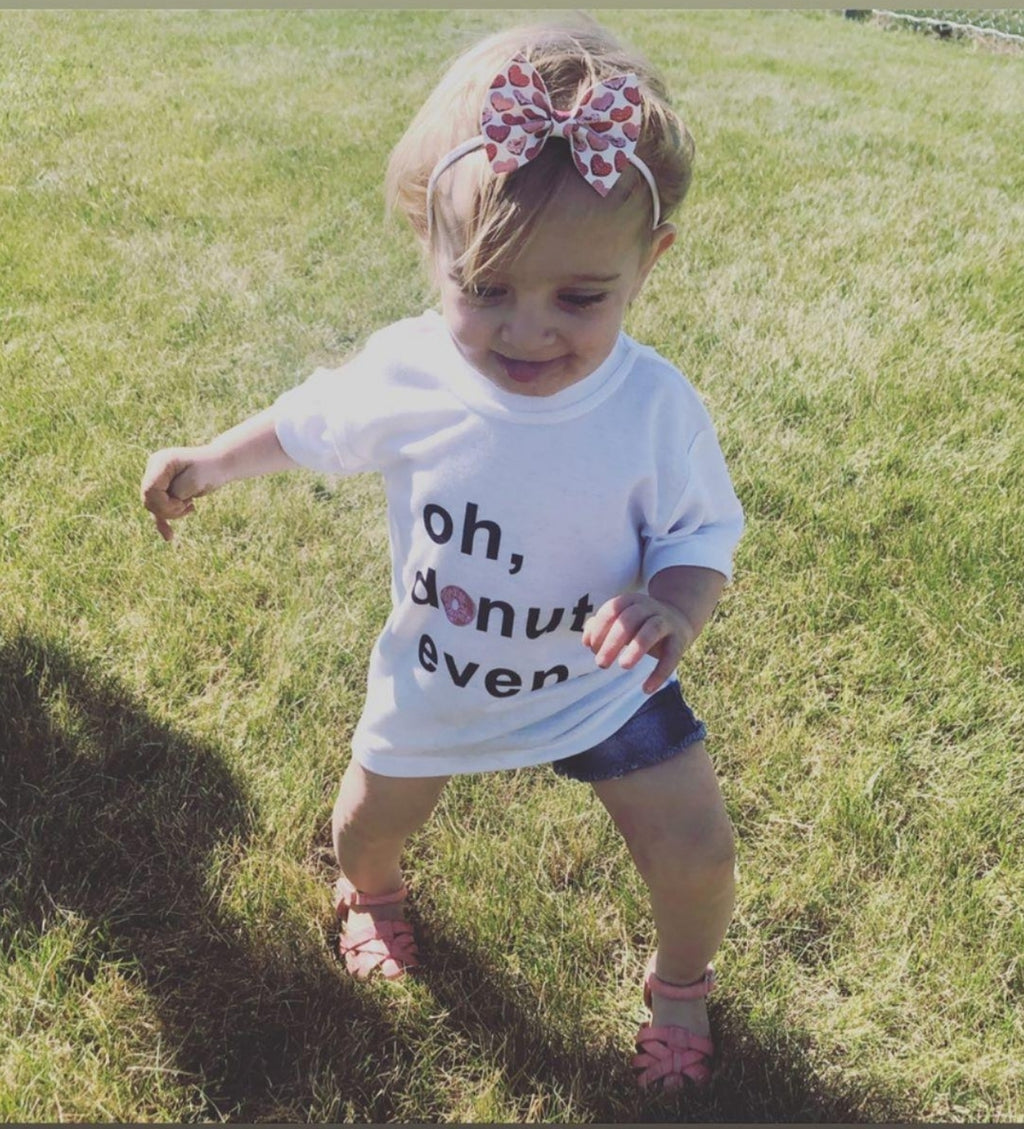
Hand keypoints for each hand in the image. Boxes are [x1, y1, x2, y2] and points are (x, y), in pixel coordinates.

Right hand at [140, 446, 220, 541]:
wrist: (220, 465)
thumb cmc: (210, 470)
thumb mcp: (194, 482)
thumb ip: (176, 493)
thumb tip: (162, 505)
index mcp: (160, 462)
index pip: (150, 490)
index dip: (164, 503)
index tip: (184, 503)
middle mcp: (154, 469)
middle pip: (149, 500)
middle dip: (169, 509)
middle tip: (189, 504)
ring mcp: (157, 479)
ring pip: (154, 507)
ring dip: (172, 513)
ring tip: (190, 506)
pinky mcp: (163, 489)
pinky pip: (158, 509)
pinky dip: (163, 522)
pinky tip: (169, 537)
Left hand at [582, 592, 696, 694]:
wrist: (678, 619)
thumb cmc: (639, 624)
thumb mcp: (619, 622)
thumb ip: (599, 627)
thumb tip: (586, 641)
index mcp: (630, 601)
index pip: (612, 609)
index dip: (599, 629)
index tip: (592, 648)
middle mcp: (648, 607)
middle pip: (629, 619)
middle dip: (613, 641)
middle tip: (601, 664)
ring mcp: (666, 622)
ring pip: (652, 629)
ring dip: (636, 647)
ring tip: (624, 666)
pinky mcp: (680, 640)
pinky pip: (672, 655)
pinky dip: (660, 673)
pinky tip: (646, 689)